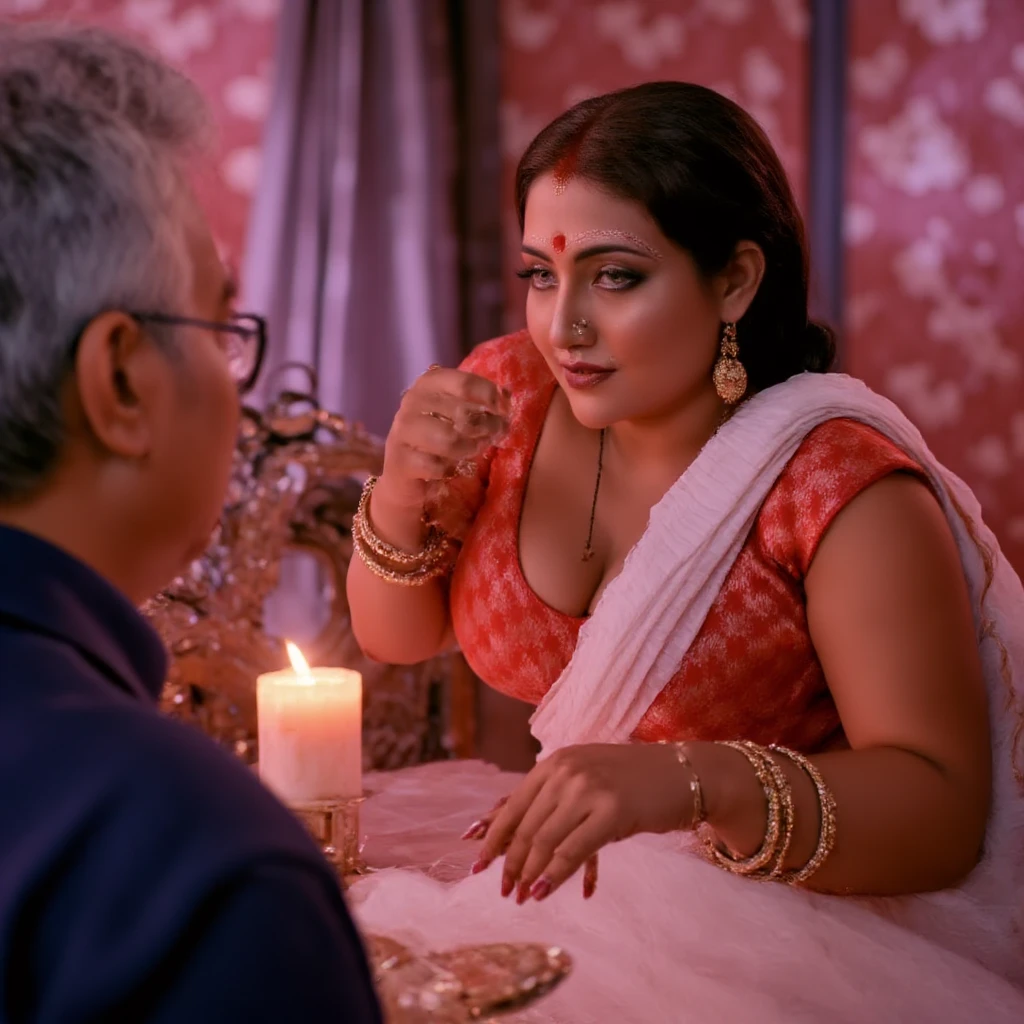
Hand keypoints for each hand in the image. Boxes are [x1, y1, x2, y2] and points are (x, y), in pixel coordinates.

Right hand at [377, 366, 509, 511]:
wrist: (405, 470)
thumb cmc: (439, 435)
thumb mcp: (460, 414)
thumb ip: (483, 403)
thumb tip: (507, 396)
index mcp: (428, 384)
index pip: (464, 383)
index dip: (490, 396)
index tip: (504, 410)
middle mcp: (412, 402)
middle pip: (462, 413)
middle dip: (488, 426)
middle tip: (496, 434)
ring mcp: (403, 430)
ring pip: (450, 439)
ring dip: (470, 447)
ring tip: (475, 449)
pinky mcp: (401, 460)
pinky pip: (437, 466)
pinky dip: (450, 470)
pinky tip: (449, 469)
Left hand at [470, 743, 695, 903]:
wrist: (682, 774)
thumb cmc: (632, 782)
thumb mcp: (585, 780)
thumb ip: (550, 799)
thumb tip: (502, 826)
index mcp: (555, 762)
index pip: (514, 804)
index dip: (494, 838)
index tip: (478, 865)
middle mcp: (566, 771)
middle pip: (526, 826)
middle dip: (511, 862)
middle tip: (504, 890)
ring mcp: (588, 789)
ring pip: (545, 841)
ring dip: (529, 873)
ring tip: (521, 896)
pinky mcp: (612, 811)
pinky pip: (573, 850)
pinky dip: (554, 875)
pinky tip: (542, 891)